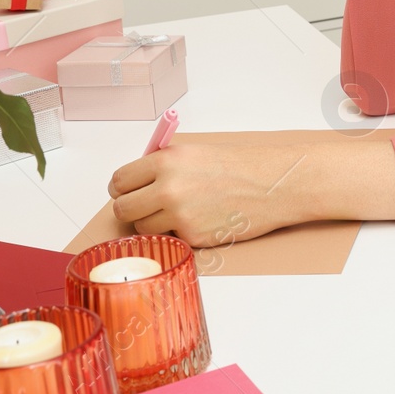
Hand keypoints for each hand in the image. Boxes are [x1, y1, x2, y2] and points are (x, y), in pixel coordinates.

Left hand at [106, 133, 394, 248]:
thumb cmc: (241, 166)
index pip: (119, 181)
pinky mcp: (193, 237)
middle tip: (148, 207)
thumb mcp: (196, 154)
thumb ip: (163, 166)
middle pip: (123, 207)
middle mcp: (168, 187)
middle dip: (133, 209)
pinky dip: (178, 234)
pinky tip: (198, 222)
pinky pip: (169, 239)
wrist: (274, 183)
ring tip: (176, 215)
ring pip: (142, 228)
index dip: (123, 188)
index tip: (130, 192)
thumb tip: (136, 183)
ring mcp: (179, 215)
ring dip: (153, 225)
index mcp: (167, 161)